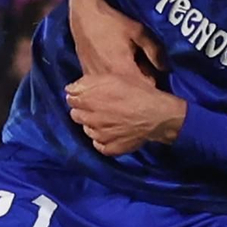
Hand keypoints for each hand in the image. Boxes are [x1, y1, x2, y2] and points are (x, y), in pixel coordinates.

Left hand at [65, 73, 184, 156]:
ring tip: (106, 120)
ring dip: (92, 125)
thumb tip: (70, 89)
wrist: (157, 115)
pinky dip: (102, 140)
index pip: (70, 99)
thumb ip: (87, 83)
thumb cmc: (138, 92)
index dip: (77, 96)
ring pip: (87, 130)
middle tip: (97, 107)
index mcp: (90, 100)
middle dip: (82, 110)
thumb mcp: (113, 78)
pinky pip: (98, 145)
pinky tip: (110, 134)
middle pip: (76, 115)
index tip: (85, 95)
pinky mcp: (110, 148)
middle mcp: (91, 119)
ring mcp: (100, 136)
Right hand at [68, 0, 163, 82]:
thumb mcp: (139, 32)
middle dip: (141, 86)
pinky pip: (103, 86)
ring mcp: (95, 80)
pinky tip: (116, 70)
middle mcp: (108, 80)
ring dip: (126, 85)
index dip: (156, 86)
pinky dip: (112, 82)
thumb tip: (166, 69)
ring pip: (116, 90)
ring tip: (131, 72)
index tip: (161, 79)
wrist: (84, 15)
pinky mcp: (87, 76)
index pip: (146, 89)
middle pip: (130, 92)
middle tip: (147, 73)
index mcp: (123, 71)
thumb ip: (155, 51)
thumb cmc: (112, 22)